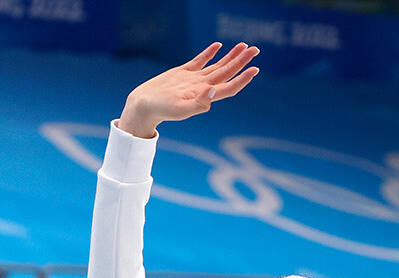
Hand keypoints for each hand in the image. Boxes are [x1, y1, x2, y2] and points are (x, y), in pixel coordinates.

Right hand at [118, 42, 259, 138]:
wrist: (143, 106)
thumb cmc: (161, 110)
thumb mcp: (180, 109)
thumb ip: (198, 103)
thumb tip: (213, 92)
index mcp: (204, 96)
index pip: (229, 86)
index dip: (243, 79)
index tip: (254, 69)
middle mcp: (202, 87)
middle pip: (226, 73)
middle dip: (241, 61)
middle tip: (255, 50)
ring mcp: (194, 80)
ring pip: (216, 66)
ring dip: (230, 56)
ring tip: (243, 46)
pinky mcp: (183, 73)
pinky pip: (200, 61)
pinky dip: (209, 53)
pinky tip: (218, 46)